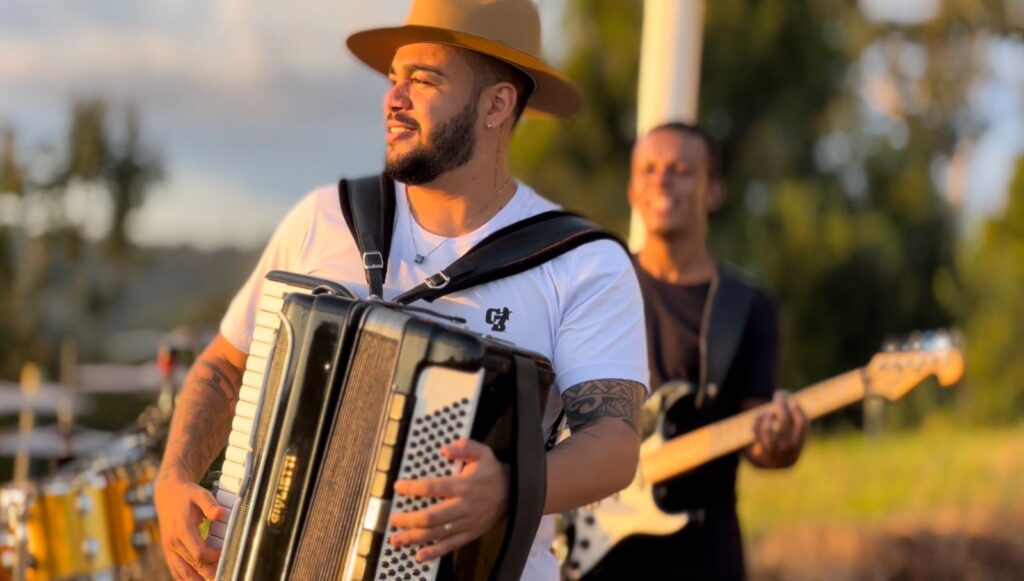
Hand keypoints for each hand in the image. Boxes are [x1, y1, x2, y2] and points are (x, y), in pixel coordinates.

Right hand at [154, 469, 225, 579]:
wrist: (167, 493)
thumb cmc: (187, 494)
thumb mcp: (200, 494)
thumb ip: (210, 504)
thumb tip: (221, 514)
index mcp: (182, 530)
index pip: (199, 553)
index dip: (214, 557)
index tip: (226, 555)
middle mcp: (173, 542)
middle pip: (192, 566)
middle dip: (208, 574)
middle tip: (224, 577)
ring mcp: (169, 548)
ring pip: (181, 572)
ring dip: (196, 580)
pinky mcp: (168, 550)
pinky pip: (175, 570)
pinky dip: (184, 579)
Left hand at [387, 439, 508, 562]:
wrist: (513, 493)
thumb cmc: (492, 471)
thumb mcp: (482, 452)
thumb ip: (465, 446)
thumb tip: (446, 449)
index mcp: (464, 486)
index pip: (433, 488)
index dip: (413, 488)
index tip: (398, 486)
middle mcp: (463, 506)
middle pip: (431, 517)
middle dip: (408, 519)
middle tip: (393, 518)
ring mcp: (467, 523)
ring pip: (437, 534)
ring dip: (414, 538)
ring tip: (396, 539)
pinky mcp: (470, 534)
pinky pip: (450, 546)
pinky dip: (434, 552)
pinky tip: (419, 556)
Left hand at [749, 391, 807, 467]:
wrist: (778, 461)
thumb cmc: (789, 438)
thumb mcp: (797, 431)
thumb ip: (795, 415)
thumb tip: (785, 393)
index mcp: (800, 441)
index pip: (801, 425)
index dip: (796, 411)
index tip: (792, 400)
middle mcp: (788, 447)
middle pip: (783, 424)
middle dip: (780, 406)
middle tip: (778, 393)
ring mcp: (774, 449)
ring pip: (768, 431)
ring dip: (767, 417)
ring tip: (768, 412)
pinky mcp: (761, 447)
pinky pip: (757, 432)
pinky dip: (758, 421)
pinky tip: (762, 416)